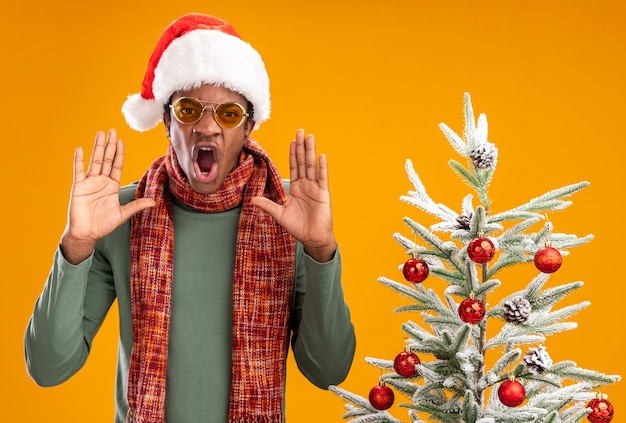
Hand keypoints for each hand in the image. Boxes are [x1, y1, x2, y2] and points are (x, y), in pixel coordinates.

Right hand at [60, 129, 154, 263]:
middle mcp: (101, 182)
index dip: (120, 153)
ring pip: (95, 161)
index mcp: (112, 186)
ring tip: (100, 134)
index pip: (117, 166)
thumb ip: (137, 206)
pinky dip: (79, 160)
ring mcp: (89, 183)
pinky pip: (78, 171)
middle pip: (107, 159)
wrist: (86, 234)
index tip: (122, 141)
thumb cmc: (103, 225)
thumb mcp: (123, 214)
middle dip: (110, 145)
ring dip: (97, 148)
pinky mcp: (78, 187)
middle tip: (113, 130)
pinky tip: (80, 149)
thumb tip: (154, 202)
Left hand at [251, 129, 336, 262]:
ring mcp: (316, 188)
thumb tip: (252, 199)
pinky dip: (322, 167)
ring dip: (311, 151)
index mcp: (296, 188)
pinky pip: (322, 178)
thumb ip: (267, 205)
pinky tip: (321, 156)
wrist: (312, 238)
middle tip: (300, 131)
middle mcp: (307, 185)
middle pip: (303, 162)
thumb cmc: (298, 227)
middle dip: (302, 146)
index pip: (294, 166)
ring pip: (312, 166)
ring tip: (310, 137)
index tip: (292, 140)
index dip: (293, 153)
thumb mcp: (279, 214)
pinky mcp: (323, 194)